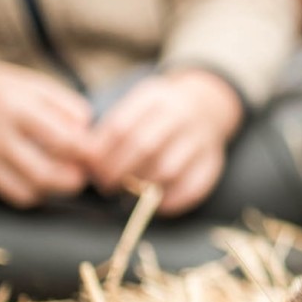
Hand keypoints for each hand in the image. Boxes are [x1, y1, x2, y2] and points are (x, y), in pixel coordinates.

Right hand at [0, 57, 94, 207]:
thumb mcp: (32, 84)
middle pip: (46, 174)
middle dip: (74, 179)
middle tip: (83, 172)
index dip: (88, 153)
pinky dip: (30, 192)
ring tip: (59, 174)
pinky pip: (10, 196)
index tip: (97, 154)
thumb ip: (67, 106)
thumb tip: (92, 135)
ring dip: (53, 189)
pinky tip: (35, 178)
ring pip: (29, 192)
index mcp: (15, 105)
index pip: (63, 140)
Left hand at [89, 68, 242, 214]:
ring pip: (167, 169)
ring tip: (128, 193)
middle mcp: (182, 115)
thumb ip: (113, 128)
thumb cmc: (159, 113)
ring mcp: (201, 139)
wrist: (209, 104)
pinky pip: (193, 187)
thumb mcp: (138, 104)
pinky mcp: (214, 162)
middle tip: (105, 185)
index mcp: (156, 98)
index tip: (91, 168)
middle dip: (118, 171)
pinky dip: (172, 201)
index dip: (101, 153)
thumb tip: (87, 160)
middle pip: (144, 146)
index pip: (121, 127)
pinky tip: (156, 203)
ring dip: (141, 187)